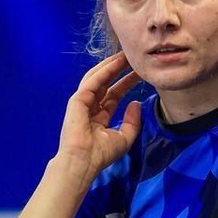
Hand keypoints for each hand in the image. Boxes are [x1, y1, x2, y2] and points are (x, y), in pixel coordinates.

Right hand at [55, 52, 142, 182]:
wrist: (84, 162)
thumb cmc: (101, 154)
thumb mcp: (124, 137)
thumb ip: (132, 121)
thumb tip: (137, 104)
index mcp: (99, 116)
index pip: (114, 94)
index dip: (126, 83)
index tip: (140, 73)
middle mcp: (90, 107)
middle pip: (106, 83)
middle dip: (119, 70)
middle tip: (134, 58)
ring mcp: (82, 102)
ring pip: (97, 78)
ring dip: (111, 65)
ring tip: (126, 55)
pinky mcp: (77, 100)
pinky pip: (92, 81)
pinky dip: (104, 71)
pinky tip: (115, 63)